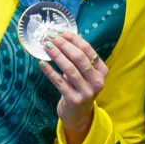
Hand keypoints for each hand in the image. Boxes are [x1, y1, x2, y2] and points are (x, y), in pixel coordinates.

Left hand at [41, 25, 108, 143]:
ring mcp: (87, 92)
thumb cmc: (78, 86)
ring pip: (69, 69)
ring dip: (56, 55)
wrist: (78, 113)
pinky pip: (60, 82)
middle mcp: (97, 81)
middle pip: (79, 58)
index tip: (59, 31)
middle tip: (49, 36)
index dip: (72, 38)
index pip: (87, 49)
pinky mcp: (74, 100)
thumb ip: (77, 57)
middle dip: (63, 44)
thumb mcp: (84, 72)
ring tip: (46, 45)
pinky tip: (42, 63)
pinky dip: (50, 72)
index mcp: (102, 70)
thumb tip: (60, 34)